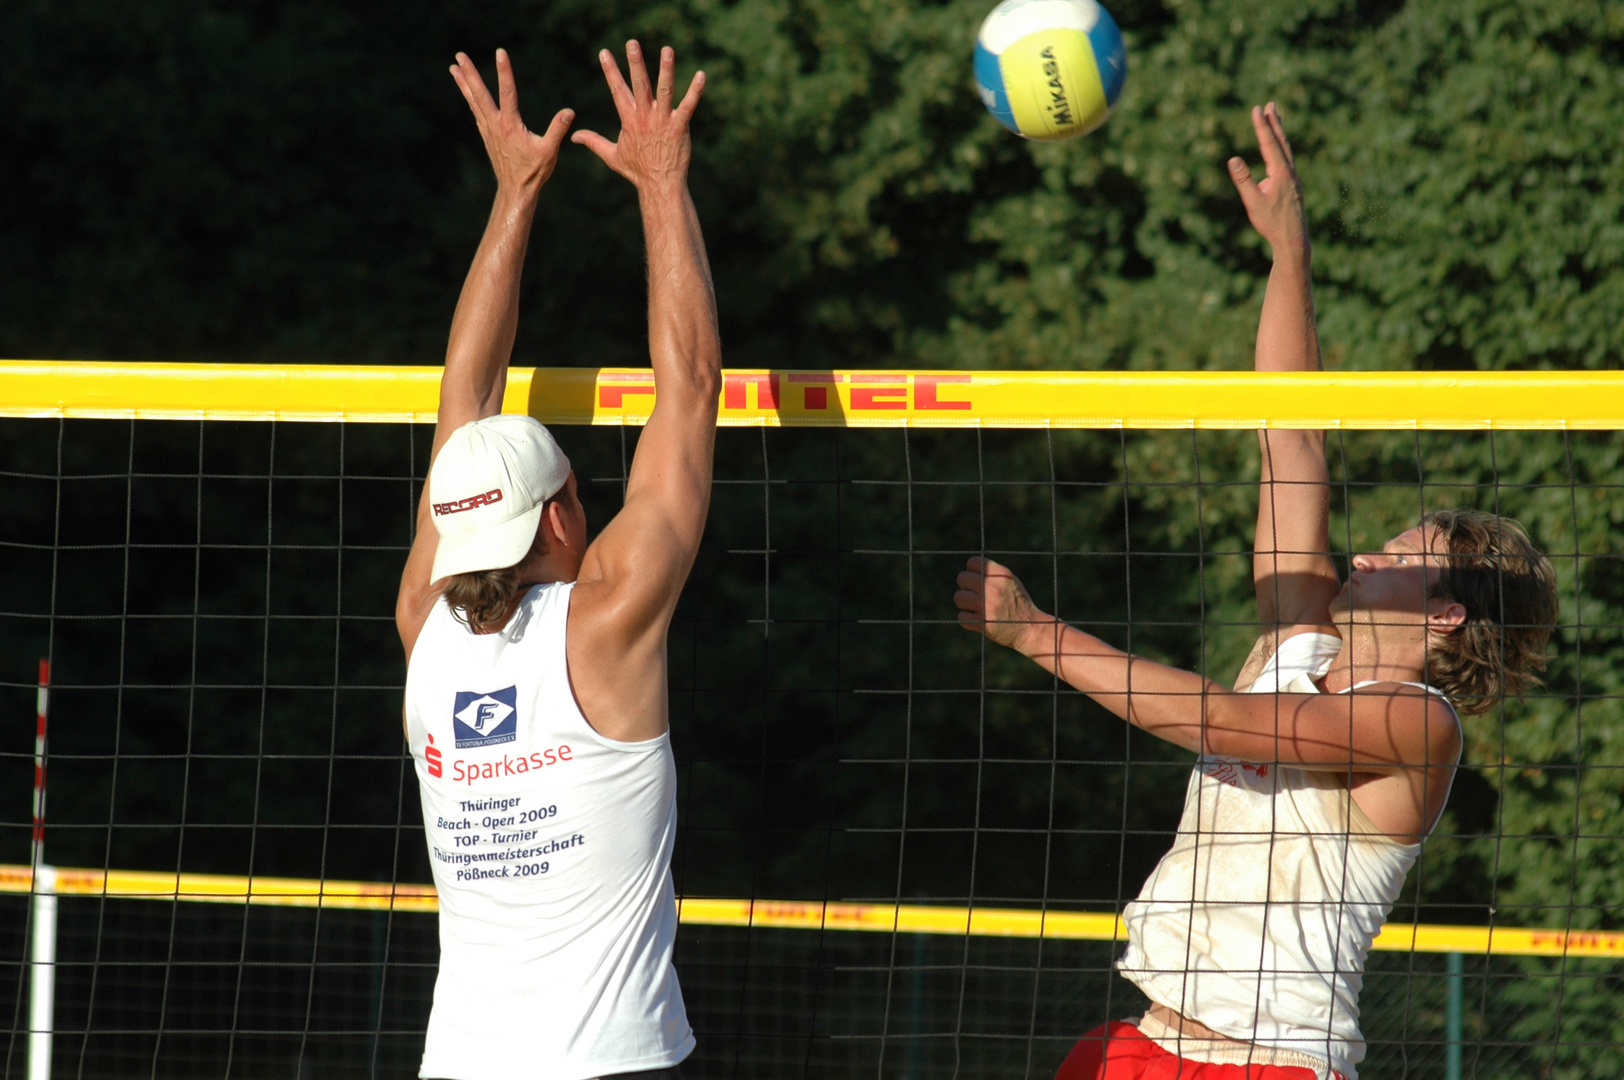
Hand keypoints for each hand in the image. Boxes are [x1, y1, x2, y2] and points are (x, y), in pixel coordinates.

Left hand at [450, 49, 573, 193]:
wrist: (515, 190)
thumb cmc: (534, 172)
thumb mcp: (549, 151)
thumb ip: (557, 130)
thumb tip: (569, 112)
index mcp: (510, 125)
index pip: (508, 92)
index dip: (504, 71)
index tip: (500, 52)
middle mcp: (495, 125)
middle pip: (480, 94)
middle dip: (470, 73)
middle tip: (459, 55)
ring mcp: (488, 130)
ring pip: (474, 101)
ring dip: (464, 83)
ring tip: (453, 66)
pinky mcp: (487, 135)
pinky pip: (475, 111)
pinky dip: (469, 98)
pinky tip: (466, 92)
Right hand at [572, 42, 704, 192]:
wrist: (659, 185)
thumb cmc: (637, 171)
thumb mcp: (611, 156)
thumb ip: (593, 142)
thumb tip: (574, 136)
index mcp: (629, 120)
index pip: (617, 90)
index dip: (610, 71)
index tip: (604, 53)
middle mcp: (645, 117)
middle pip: (639, 85)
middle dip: (635, 63)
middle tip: (632, 43)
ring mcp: (663, 121)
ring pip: (664, 91)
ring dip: (666, 70)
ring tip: (667, 50)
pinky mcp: (679, 127)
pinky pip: (688, 106)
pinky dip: (695, 91)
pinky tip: (700, 75)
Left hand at [954, 557, 1053, 654]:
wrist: (1030, 628)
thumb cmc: (1018, 603)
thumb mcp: (1011, 582)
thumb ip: (992, 573)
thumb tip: (969, 570)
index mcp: (1002, 575)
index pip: (973, 562)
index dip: (972, 571)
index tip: (977, 579)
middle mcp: (993, 588)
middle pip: (962, 578)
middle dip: (966, 586)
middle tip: (975, 594)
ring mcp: (987, 606)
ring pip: (958, 597)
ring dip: (965, 603)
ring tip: (976, 607)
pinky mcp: (982, 622)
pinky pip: (961, 616)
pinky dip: (968, 619)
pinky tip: (979, 619)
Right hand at [1227, 102, 1305, 255]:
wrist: (1293, 239)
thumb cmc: (1271, 223)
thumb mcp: (1253, 202)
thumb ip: (1244, 180)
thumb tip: (1233, 160)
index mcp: (1281, 173)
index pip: (1269, 144)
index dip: (1261, 125)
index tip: (1256, 108)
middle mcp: (1290, 172)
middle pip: (1281, 141)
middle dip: (1274, 122)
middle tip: (1270, 104)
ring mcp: (1294, 178)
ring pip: (1286, 150)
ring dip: (1280, 133)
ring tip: (1277, 119)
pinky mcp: (1294, 185)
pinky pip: (1288, 160)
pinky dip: (1283, 148)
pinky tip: (1279, 151)